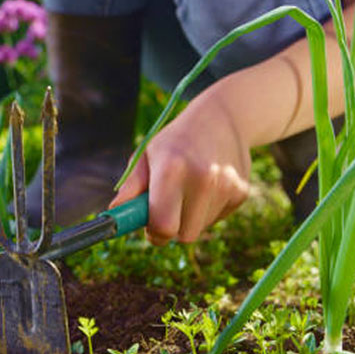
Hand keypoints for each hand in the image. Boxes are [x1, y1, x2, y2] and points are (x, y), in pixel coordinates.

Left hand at [110, 94, 250, 244]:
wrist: (224, 117)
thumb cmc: (176, 141)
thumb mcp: (147, 155)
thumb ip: (131, 187)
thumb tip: (113, 213)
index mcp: (172, 169)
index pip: (163, 226)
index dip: (154, 233)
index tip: (149, 227)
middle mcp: (202, 179)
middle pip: (184, 236)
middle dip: (172, 229)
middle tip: (166, 210)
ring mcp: (226, 187)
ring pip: (200, 229)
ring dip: (189, 219)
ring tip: (188, 190)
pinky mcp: (241, 193)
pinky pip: (216, 219)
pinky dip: (207, 211)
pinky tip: (207, 186)